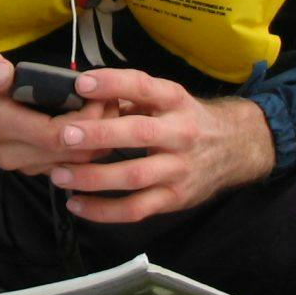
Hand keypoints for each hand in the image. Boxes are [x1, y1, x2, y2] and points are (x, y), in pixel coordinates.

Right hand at [0, 42, 113, 174]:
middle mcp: (12, 153)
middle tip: (113, 100)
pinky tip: (97, 122)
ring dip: (99, 139)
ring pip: (76, 163)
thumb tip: (4, 75)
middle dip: (99, 128)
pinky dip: (90, 146)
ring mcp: (25, 165)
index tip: (100, 96)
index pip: (53, 135)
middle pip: (71, 152)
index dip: (84, 120)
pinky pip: (71, 164)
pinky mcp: (35, 167)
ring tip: (109, 108)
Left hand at [46, 68, 274, 222]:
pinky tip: (76, 204)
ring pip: (133, 177)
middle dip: (99, 135)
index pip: (143, 87)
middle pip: (138, 134)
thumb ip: (131, 96)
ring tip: (59, 175)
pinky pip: (136, 209)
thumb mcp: (168, 98)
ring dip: (93, 178)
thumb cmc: (187, 119)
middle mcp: (179, 133)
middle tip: (65, 135)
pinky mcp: (174, 199)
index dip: (113, 84)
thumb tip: (84, 91)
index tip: (81, 83)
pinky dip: (104, 211)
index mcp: (175, 101)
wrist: (236, 148)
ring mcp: (178, 169)